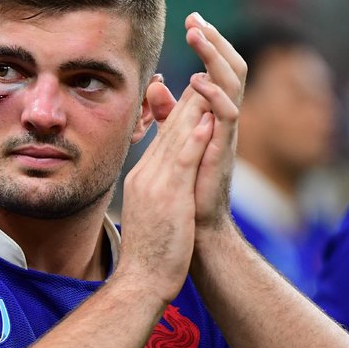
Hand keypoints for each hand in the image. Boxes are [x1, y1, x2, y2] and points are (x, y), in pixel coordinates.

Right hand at [116, 72, 215, 304]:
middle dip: (188, 94)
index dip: (181, 105)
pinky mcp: (168, 196)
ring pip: (176, 136)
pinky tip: (206, 118)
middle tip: (203, 67)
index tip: (197, 82)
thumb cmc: (151, 251)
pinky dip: (194, 138)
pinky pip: (182, 161)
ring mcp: (156, 182)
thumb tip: (166, 173)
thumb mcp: (153, 210)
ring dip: (193, 105)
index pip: (166, 132)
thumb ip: (159, 186)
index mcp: (145, 174)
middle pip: (171, 127)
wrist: (141, 280)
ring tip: (207, 76)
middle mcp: (147, 172)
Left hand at [184, 12, 245, 230]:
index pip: (216, 68)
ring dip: (215, 56)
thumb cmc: (186, 185)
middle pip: (229, 67)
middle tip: (197, 18)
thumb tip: (155, 84)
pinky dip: (215, 94)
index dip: (208, 42)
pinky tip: (198, 80)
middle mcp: (221, 118)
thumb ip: (167, 114)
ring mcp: (224, 131)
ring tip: (198, 35)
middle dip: (215, 40)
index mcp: (210, 113)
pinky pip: (227, 114)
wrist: (193, 225)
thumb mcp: (173, 140)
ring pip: (232, 83)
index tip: (192, 17)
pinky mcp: (223, 148)